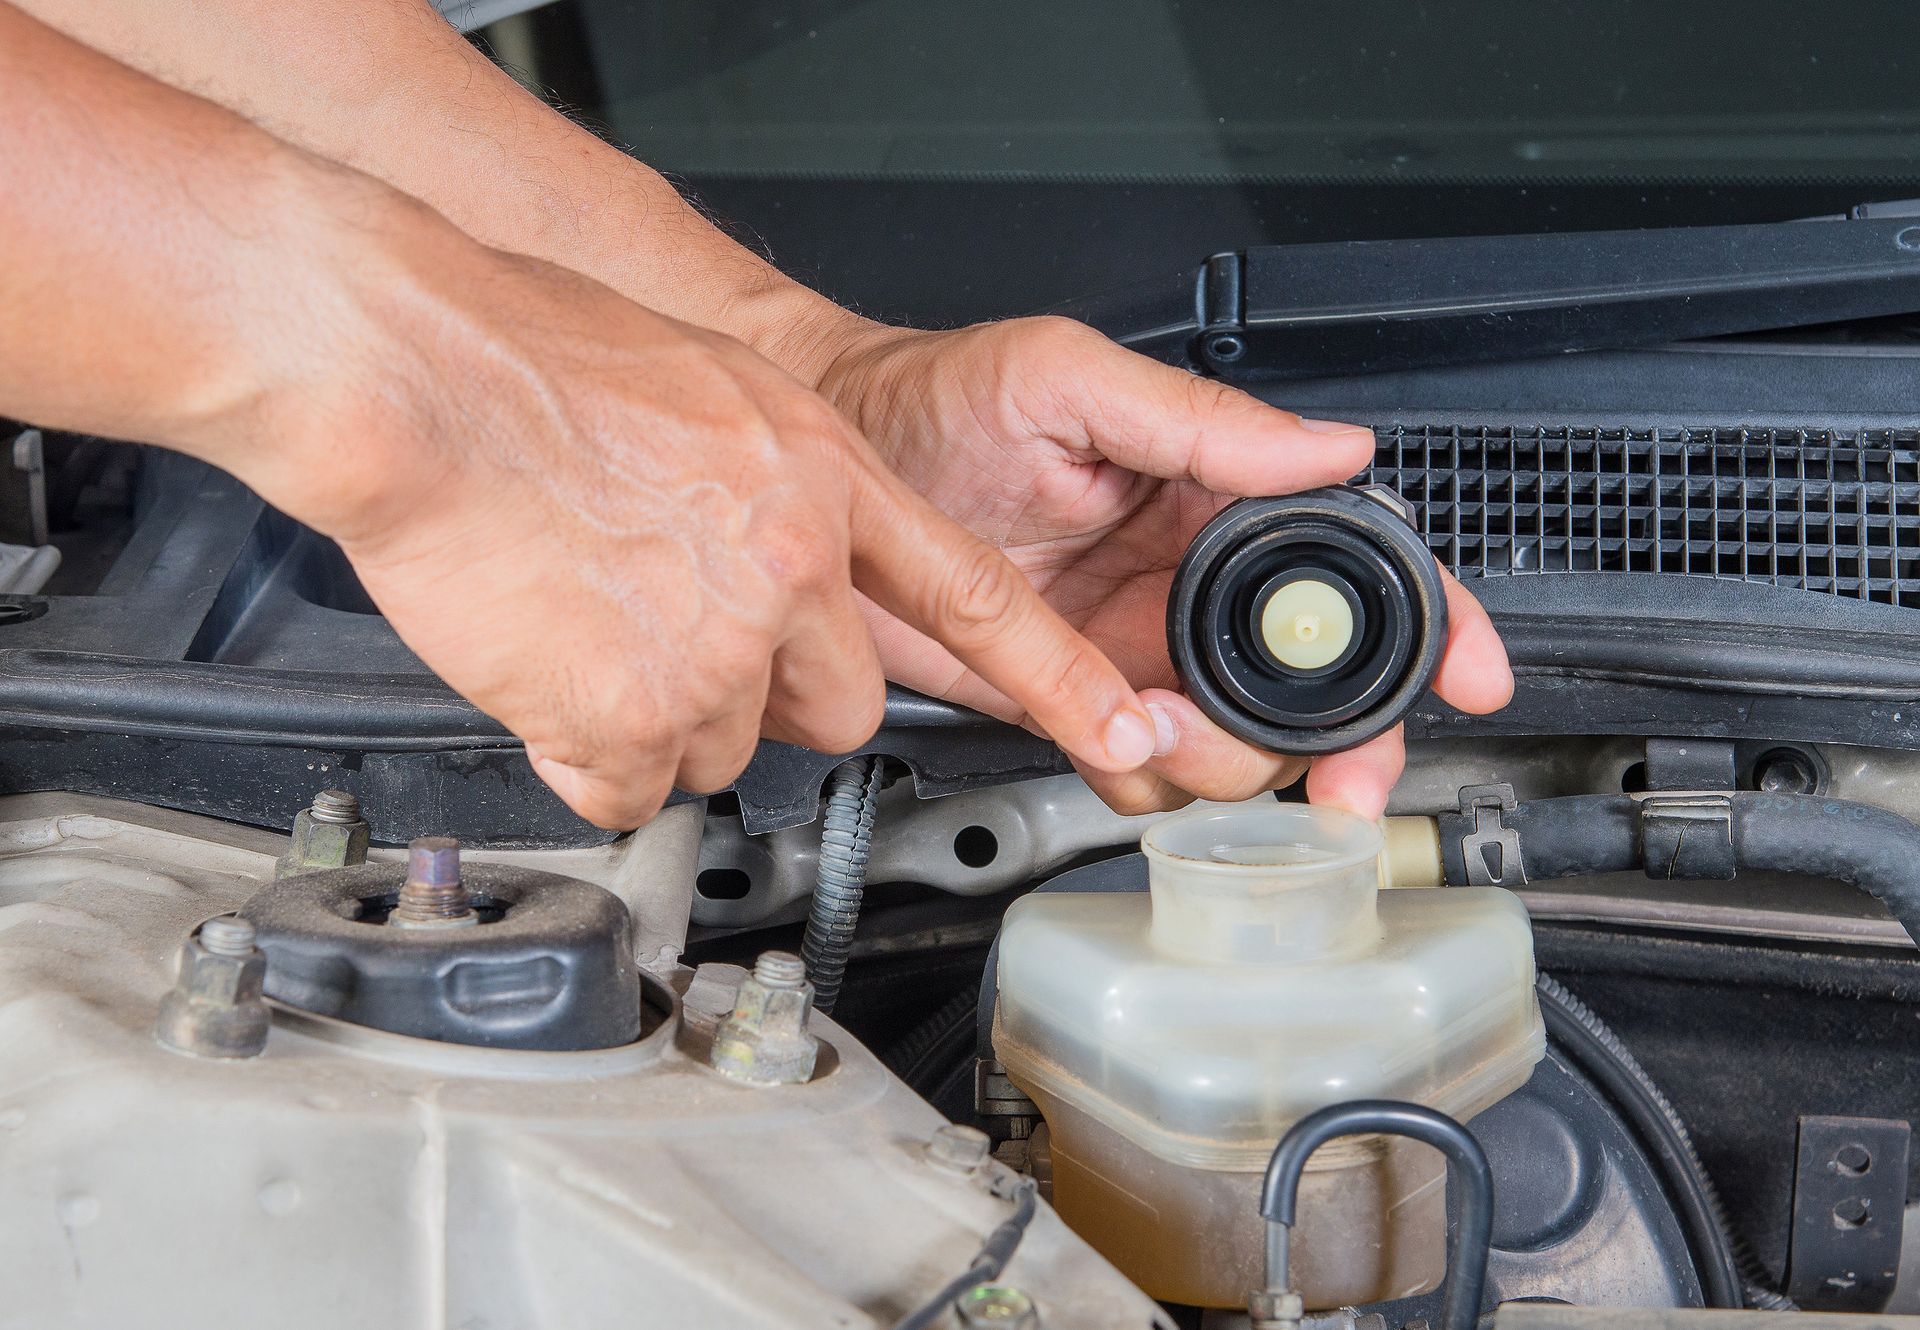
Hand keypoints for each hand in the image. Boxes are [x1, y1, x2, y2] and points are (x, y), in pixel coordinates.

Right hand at [218, 220, 1165, 827]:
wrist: (419, 369)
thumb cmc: (539, 360)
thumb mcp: (716, 397)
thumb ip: (783, 493)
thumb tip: (798, 565)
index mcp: (825, 479)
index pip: (977, 600)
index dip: (1059, 678)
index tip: (1126, 736)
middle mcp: (792, 569)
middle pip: (845, 706)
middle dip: (776, 695)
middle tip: (686, 633)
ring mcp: (719, 650)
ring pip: (726, 749)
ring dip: (665, 715)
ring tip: (594, 621)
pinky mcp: (633, 717)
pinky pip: (628, 783)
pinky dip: (588, 747)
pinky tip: (550, 659)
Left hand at [818, 316, 1512, 818]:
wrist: (823, 465)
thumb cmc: (932, 398)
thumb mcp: (1067, 380)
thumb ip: (1200, 422)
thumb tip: (1329, 444)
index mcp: (1212, 496)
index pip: (1351, 561)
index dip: (1427, 620)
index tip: (1467, 673)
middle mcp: (1188, 581)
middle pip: (1315, 684)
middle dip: (1341, 739)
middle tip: (1332, 776)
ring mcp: (1133, 648)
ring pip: (1234, 746)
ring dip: (1220, 763)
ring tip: (1153, 720)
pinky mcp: (1070, 699)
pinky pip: (1138, 769)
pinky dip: (1136, 776)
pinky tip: (1102, 734)